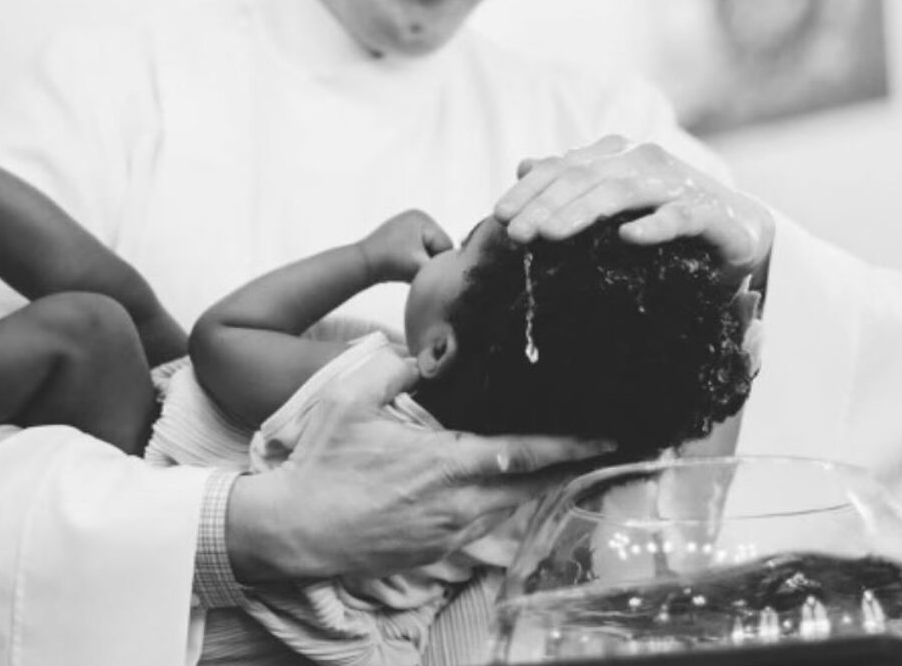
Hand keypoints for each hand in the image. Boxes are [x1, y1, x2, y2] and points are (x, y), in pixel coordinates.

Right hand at [225, 347, 611, 581]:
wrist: (294, 529)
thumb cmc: (322, 463)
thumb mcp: (350, 399)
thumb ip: (392, 367)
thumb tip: (425, 350)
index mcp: (446, 463)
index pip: (524, 453)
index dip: (570, 445)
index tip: (607, 436)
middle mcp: (457, 504)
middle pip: (530, 487)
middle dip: (567, 466)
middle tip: (600, 447)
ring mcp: (447, 533)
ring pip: (509, 509)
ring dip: (534, 487)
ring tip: (558, 463)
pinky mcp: (433, 551)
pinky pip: (482, 526)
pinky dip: (502, 506)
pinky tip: (503, 489)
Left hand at [359, 209, 452, 282]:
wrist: (362, 265)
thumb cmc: (390, 263)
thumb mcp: (421, 266)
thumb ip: (443, 268)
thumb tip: (459, 271)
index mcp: (423, 218)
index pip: (446, 245)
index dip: (440, 263)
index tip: (428, 272)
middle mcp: (416, 217)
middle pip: (438, 246)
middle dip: (432, 261)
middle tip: (418, 272)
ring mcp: (407, 225)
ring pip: (429, 250)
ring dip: (424, 262)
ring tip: (410, 270)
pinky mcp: (400, 236)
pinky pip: (418, 250)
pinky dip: (415, 261)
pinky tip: (406, 267)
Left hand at [493, 135, 773, 283]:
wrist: (737, 227)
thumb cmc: (666, 211)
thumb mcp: (614, 196)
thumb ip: (573, 180)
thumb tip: (525, 164)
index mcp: (618, 155)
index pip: (564, 167)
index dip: (530, 189)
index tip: (499, 215)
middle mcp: (644, 161)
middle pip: (585, 180)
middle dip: (546, 206)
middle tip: (516, 233)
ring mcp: (676, 184)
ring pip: (621, 194)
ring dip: (583, 213)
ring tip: (551, 235)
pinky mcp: (707, 212)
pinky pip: (677, 217)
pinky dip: (654, 226)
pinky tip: (629, 238)